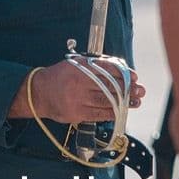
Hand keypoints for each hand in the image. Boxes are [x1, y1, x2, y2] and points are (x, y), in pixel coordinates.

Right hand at [12, 58, 145, 123]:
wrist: (37, 94)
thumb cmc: (59, 76)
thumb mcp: (75, 64)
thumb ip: (95, 65)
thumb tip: (120, 69)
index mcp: (79, 70)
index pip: (107, 71)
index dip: (123, 74)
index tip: (134, 77)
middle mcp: (79, 85)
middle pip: (109, 87)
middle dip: (128, 89)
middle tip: (140, 90)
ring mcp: (77, 101)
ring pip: (106, 102)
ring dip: (124, 102)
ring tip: (136, 101)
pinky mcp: (76, 114)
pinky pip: (98, 114)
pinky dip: (112, 113)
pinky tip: (122, 111)